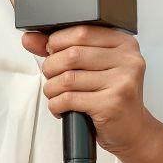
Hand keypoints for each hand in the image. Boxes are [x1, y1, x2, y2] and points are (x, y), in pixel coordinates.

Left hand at [22, 24, 155, 157]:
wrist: (133, 130)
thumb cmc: (110, 96)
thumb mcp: (91, 67)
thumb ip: (61, 49)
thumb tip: (29, 39)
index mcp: (124, 44)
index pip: (82, 31)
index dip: (58, 41)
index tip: (51, 51)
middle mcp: (128, 60)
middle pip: (72, 54)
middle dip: (51, 66)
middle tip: (51, 76)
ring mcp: (122, 82)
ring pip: (68, 78)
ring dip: (52, 88)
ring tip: (55, 93)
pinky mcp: (112, 104)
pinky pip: (69, 99)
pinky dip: (56, 104)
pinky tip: (60, 107)